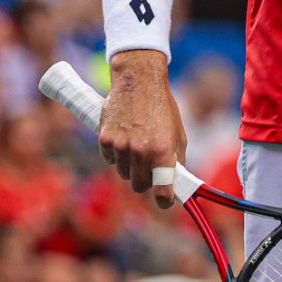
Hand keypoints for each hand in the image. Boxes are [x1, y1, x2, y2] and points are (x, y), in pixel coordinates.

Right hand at [100, 51, 186, 207]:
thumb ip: (176, 158)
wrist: (138, 81)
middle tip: (150, 169)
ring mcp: (120, 146)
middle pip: (139, 186)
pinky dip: (116, 154)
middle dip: (145, 181)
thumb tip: (176, 180)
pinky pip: (110, 160)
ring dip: (130, 167)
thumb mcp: (177, 132)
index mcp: (162, 150)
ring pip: (124, 174)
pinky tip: (124, 136)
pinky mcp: (104, 139)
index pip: (162, 188)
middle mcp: (140, 151)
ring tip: (137, 146)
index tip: (165, 201)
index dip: (164, 199)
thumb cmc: (161, 106)